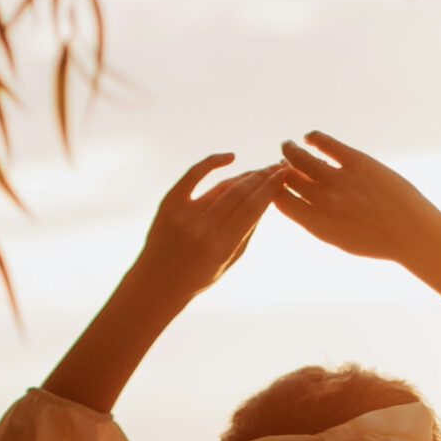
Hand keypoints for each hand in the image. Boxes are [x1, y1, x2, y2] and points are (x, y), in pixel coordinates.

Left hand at [134, 153, 286, 298]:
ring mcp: (184, 214)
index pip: (252, 208)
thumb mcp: (229, 261)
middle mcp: (203, 228)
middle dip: (262, 177)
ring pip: (222, 186)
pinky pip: (193, 175)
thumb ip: (247, 232)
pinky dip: (212, 162)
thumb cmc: (198, 276)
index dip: (270, 188)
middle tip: (277, 167)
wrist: (156, 283)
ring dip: (245, 175)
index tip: (284, 175)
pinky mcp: (168, 204)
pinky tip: (231, 157)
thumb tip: (266, 200)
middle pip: (240, 193)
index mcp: (221, 246)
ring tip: (260, 171)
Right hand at [272, 132, 440, 263]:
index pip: (281, 200)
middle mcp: (322, 200)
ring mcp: (339, 180)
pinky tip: (310, 136)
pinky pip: (327, 144)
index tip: (275, 182)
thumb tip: (304, 203)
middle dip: (281, 169)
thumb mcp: (341, 238)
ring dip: (291, 151)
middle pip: (288, 178)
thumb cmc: (379, 241)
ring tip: (288, 146)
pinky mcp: (357, 161)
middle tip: (281, 162)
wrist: (412, 232)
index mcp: (316, 223)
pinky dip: (314, 138)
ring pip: (302, 159)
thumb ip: (319, 220)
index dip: (274, 189)